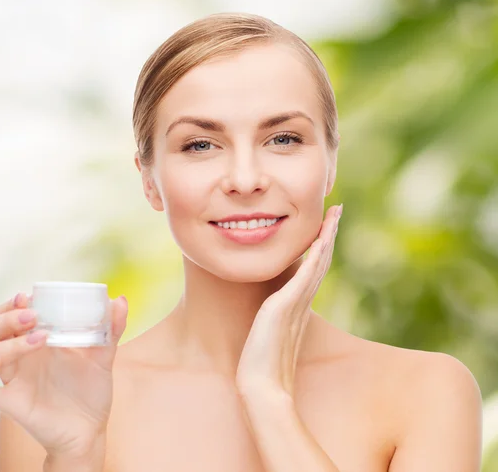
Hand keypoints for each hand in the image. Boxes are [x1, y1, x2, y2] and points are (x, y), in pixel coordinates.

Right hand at [0, 291, 127, 460]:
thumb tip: (120, 300)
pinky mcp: (10, 400)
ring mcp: (14, 377)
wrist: (90, 429)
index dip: (13, 302)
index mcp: (38, 339)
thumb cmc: (92, 390)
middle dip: (7, 316)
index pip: (12, 313)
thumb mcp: (104, 355)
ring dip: (10, 340)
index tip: (29, 296)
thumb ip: (112, 328)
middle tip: (32, 315)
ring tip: (41, 338)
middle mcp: (22, 355)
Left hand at [236, 204, 342, 396]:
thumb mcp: (269, 332)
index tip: (325, 225)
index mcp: (297, 304)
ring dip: (325, 237)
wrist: (262, 386)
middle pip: (320, 260)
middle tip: (336, 210)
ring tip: (333, 215)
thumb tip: (271, 310)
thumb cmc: (262, 363)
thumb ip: (275, 318)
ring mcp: (295, 303)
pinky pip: (304, 275)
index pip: (313, 268)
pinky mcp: (284, 306)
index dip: (321, 245)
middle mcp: (301, 301)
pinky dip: (314, 256)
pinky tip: (319, 239)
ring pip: (317, 263)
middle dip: (328, 233)